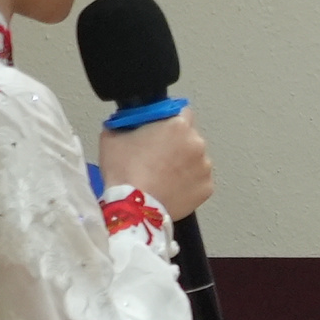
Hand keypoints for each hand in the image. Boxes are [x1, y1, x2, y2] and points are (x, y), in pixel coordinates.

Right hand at [100, 111, 214, 220]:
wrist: (133, 207)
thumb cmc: (124, 171)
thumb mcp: (112, 137)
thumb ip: (126, 124)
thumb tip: (126, 123)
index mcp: (178, 126)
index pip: (182, 112)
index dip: (170, 119)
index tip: (161, 128)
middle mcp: (197, 144)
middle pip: (190, 137)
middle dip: (177, 143)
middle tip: (158, 155)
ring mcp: (205, 167)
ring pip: (196, 159)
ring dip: (184, 163)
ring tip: (163, 175)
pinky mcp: (207, 188)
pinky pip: (199, 180)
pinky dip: (189, 183)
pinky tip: (171, 187)